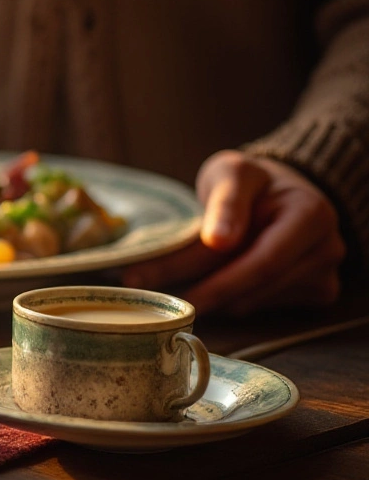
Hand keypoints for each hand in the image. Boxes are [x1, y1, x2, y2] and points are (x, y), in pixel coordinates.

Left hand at [122, 150, 344, 315]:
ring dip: (212, 298)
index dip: (218, 284)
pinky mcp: (315, 293)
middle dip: (202, 294)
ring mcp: (324, 275)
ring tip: (174, 287)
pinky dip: (229, 299)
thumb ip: (226, 202)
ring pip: (253, 302)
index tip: (173, 295)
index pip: (262, 262)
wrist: (281, 191)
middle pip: (255, 287)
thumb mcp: (232, 173)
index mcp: (311, 216)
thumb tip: (218, 240)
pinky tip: (209, 284)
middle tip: (154, 301)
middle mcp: (326, 250)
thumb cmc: (252, 180)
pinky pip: (260, 306)